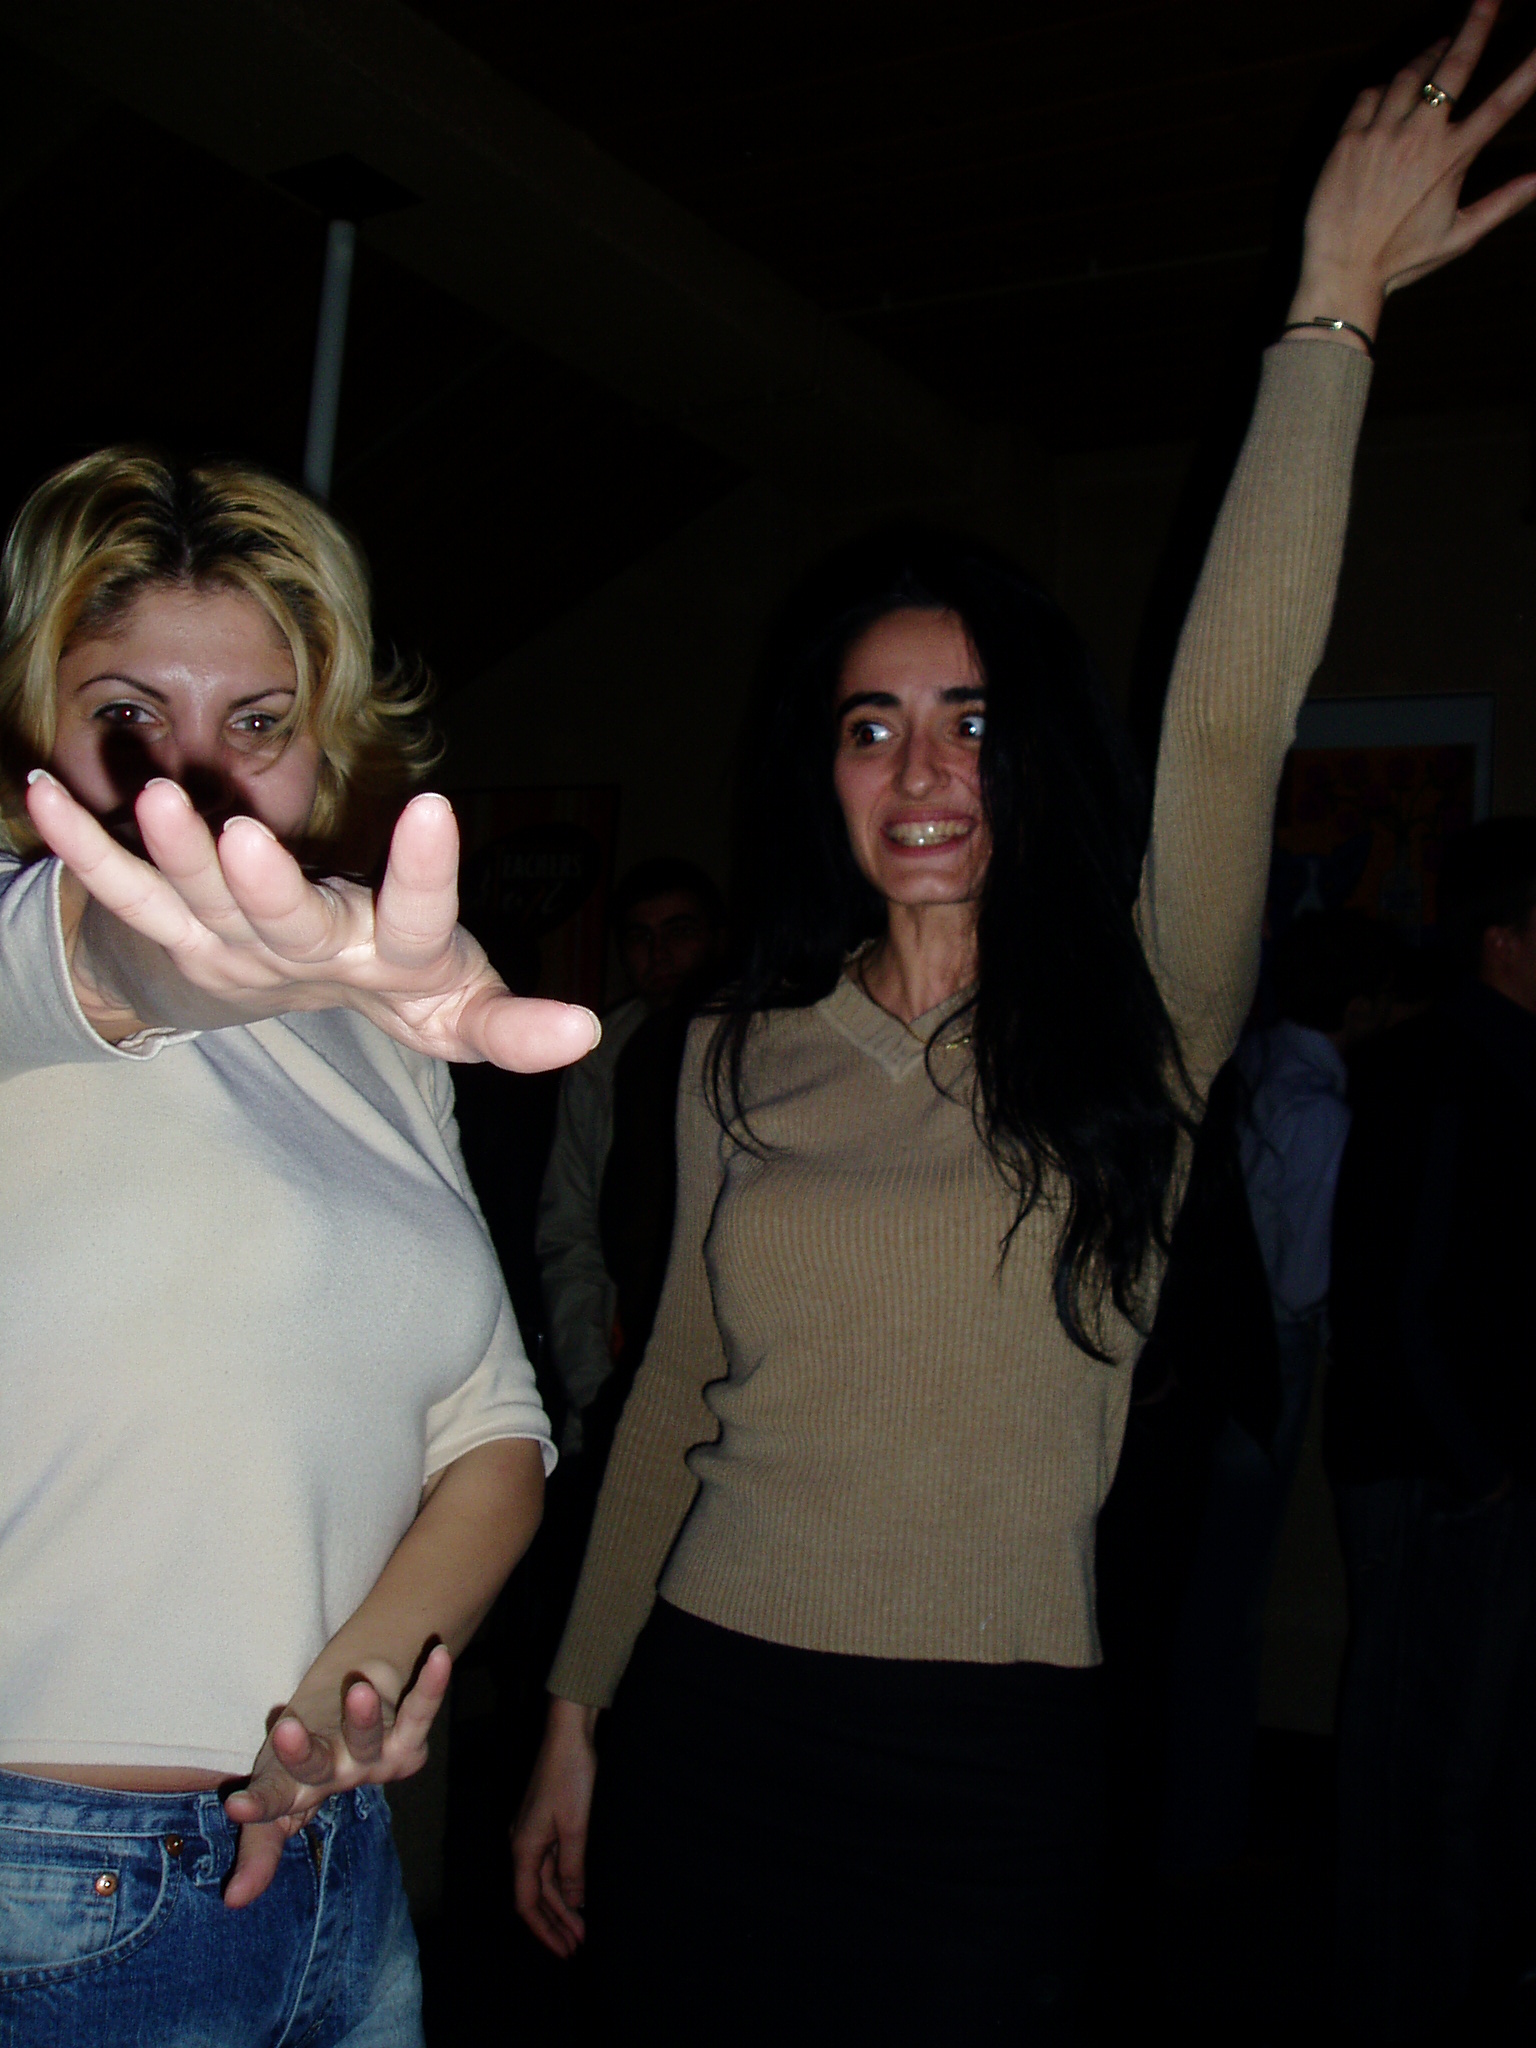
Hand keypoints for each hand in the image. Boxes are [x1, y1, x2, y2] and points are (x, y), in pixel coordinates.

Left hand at [25, 770, 599, 1069]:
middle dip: (264, 889)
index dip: (424, 876)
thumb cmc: (388, 980)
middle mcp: (302, 956)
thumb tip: (588, 1037)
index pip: (417, 922)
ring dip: (170, 853)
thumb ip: (509, 1024)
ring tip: (158, 799)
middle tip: (246, 838)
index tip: (437, 810)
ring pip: (195, 900)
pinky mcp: (168, 923)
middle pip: (286, 925)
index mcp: (385, 964)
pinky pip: (115, 886)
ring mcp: (227, 942)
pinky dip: (79, 846)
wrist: (278, 989)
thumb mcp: (456, 1004)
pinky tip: (44, 792)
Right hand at [222, 1643, 450, 1908]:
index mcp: (297, 1791)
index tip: (236, 1805)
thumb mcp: (274, 1785)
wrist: (354, 1706)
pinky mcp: (409, 1736)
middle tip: (285, 1730)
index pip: (272, 1801)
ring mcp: (376, 1758)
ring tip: (357, 1689)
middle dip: (303, 1752)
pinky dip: (432, 1687)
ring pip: (367, 1738)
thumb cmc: (305, 1751)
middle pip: (317, 1767)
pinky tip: (440, 1657)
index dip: (257, 1808)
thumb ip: (257, 1836)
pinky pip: (421, 1710)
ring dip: (363, 1717)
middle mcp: (337, 1777)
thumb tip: (233, 1902)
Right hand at [511, 1697, 599, 1957]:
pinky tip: (577, 1893)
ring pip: (543, 1880)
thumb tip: (573, 1902)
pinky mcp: (545, 1821)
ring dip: (561, 1905)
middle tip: (577, 1946)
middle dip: (555, 1922)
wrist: (569, 1735)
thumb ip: (572, 1869)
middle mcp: (522, 1843)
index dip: (544, 1929)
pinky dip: (563, 1882)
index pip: (527, 1902)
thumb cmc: (571, 1777)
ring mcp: (533, 1832)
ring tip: (581, 1927)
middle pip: (535, 1895)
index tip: (565, 1950)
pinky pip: (550, 1863)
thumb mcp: (576, 1828)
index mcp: (524, 1847)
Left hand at [1292, 0, 1535, 338]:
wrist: (1342, 272)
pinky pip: (1371, 95)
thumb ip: (1503, 203)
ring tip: (1442, 41)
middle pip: (1454, 65)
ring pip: (1410, 73)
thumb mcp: (1459, 236)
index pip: (1503, 102)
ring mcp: (1382, 133)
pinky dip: (1386, 86)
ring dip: (1429, 52)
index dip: (1529, 70)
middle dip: (1476, 24)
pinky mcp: (1349, 139)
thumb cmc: (1401, 261)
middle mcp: (1419, 137)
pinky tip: (1394, 86)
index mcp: (1453, 158)